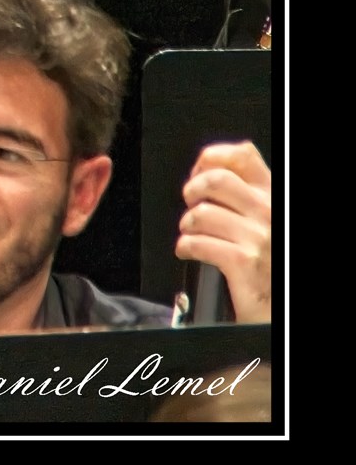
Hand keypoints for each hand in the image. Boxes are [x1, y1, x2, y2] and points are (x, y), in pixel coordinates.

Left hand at [178, 139, 272, 322]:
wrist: (278, 309)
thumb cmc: (270, 266)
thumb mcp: (267, 222)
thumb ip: (246, 194)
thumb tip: (211, 166)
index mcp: (274, 198)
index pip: (243, 156)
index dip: (211, 158)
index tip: (199, 171)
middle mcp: (271, 214)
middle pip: (216, 179)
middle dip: (193, 190)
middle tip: (191, 204)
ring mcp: (259, 238)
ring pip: (202, 213)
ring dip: (187, 224)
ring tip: (192, 234)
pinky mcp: (244, 262)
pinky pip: (198, 242)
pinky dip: (186, 247)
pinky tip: (189, 252)